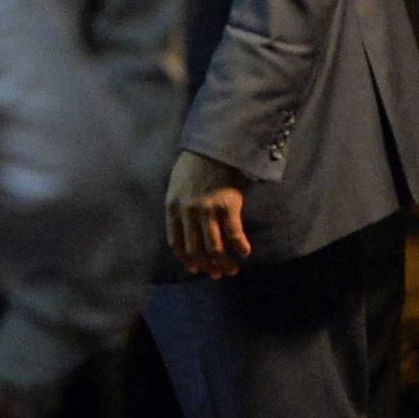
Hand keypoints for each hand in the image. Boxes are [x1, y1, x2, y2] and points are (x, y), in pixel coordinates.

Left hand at [165, 149, 251, 277]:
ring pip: (214, 249)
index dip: (187, 261)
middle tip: (217, 274)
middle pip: (195, 251)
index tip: (196, 269)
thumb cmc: (196, 162)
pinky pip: (234, 234)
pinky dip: (240, 247)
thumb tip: (183, 227)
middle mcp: (188, 212)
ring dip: (224, 264)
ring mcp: (207, 209)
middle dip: (207, 267)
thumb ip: (178, 206)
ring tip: (232, 270)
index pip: (176, 244)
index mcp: (173, 207)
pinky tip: (246, 252)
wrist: (215, 142)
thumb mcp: (176, 184)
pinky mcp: (227, 204)